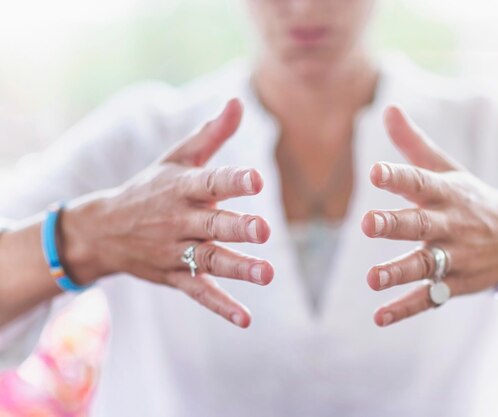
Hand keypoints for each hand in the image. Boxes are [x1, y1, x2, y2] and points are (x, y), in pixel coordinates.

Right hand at [63, 99, 272, 327]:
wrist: (102, 229)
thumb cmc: (150, 188)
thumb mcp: (176, 158)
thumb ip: (212, 134)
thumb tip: (239, 102)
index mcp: (181, 187)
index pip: (209, 181)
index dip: (232, 180)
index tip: (256, 180)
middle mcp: (179, 220)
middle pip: (212, 224)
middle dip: (237, 227)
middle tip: (263, 231)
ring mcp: (175, 251)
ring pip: (209, 260)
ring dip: (237, 268)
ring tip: (268, 274)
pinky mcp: (174, 276)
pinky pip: (198, 292)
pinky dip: (220, 306)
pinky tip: (245, 318)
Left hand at [361, 106, 497, 326]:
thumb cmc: (472, 199)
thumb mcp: (447, 169)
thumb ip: (414, 143)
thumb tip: (387, 108)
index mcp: (447, 194)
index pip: (421, 182)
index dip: (398, 177)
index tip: (376, 171)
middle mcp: (451, 225)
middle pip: (422, 225)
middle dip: (397, 225)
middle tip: (369, 224)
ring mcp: (455, 257)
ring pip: (426, 265)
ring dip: (400, 272)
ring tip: (372, 278)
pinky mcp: (455, 284)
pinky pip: (430, 298)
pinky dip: (406, 309)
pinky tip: (379, 317)